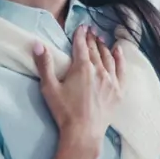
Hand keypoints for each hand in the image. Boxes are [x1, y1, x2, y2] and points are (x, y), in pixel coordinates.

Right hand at [34, 25, 123, 150]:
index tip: (81, 27)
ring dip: (104, 47)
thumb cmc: (64, 111)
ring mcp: (111, 80)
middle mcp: (100, 70)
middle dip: (92, 39)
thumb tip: (37, 44)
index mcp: (82, 68)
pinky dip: (120, 59)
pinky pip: (122, 70)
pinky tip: (118, 52)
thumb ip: (44, 64)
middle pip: (95, 50)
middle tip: (90, 31)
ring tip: (100, 39)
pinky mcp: (119, 91)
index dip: (81, 35)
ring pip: (108, 58)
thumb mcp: (49, 87)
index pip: (82, 46)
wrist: (84, 132)